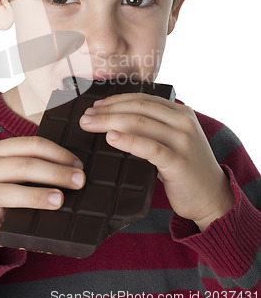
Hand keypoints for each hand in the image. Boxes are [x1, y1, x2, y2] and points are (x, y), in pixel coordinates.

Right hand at [0, 136, 84, 250]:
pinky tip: (35, 235)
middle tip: (78, 181)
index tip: (78, 165)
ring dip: (37, 196)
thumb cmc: (5, 185)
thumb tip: (74, 167)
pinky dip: (17, 231)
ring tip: (59, 200)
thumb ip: (38, 161)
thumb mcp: (15, 165)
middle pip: (23, 166)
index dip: (59, 153)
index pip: (33, 145)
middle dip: (55, 173)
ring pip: (9, 193)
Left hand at [80, 93, 234, 230]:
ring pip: (140, 123)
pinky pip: (149, 147)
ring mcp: (183, 141)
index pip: (143, 99)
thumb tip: (115, 121)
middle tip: (85, 116)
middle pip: (138, 108)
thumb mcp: (173, 141)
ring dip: (110, 122)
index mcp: (181, 113)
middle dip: (107, 110)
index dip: (116, 100)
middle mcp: (183, 122)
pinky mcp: (179, 161)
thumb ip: (154, 128)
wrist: (213, 198)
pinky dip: (128, 140)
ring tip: (90, 124)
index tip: (96, 106)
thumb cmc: (185, 169)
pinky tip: (111, 138)